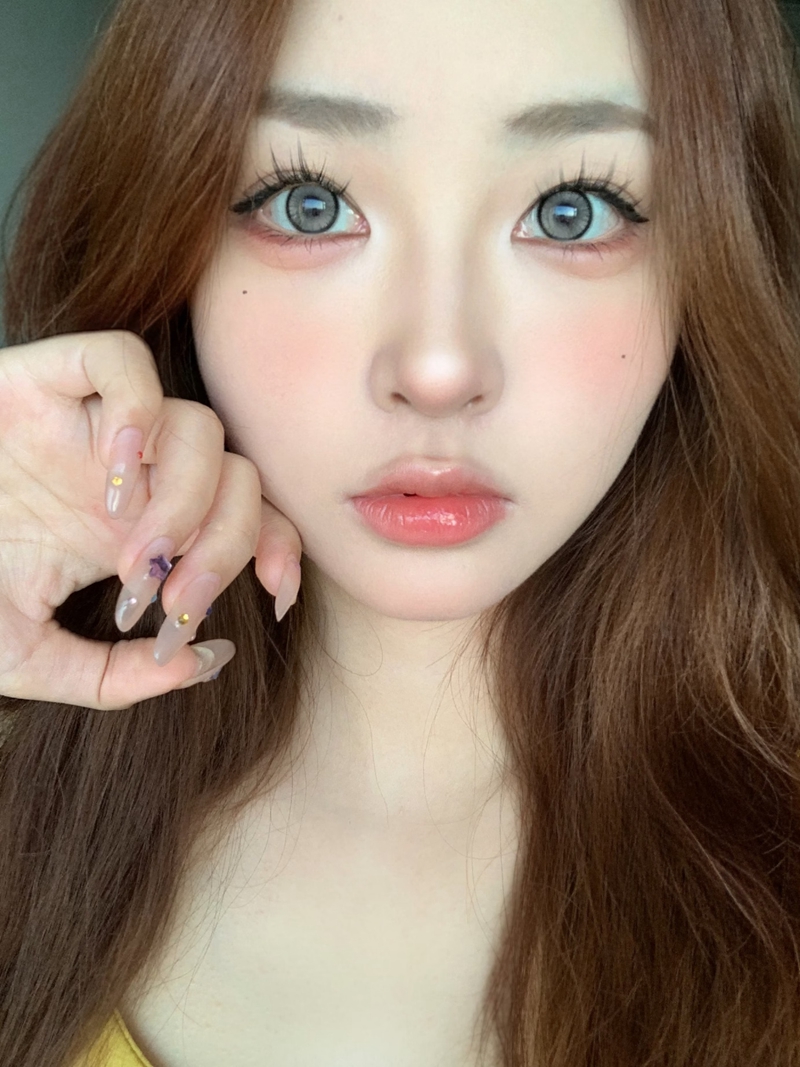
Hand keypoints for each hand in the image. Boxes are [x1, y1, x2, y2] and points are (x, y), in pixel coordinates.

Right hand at [0, 331, 302, 710]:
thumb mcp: (30, 657)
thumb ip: (112, 676)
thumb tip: (203, 663)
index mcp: (139, 531)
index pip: (248, 516)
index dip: (279, 546)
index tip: (275, 597)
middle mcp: (131, 475)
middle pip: (237, 478)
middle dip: (224, 547)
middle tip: (175, 603)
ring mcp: (92, 425)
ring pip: (197, 425)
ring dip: (185, 499)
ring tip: (135, 557)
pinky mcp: (46, 378)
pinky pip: (121, 361)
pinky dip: (135, 410)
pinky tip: (112, 472)